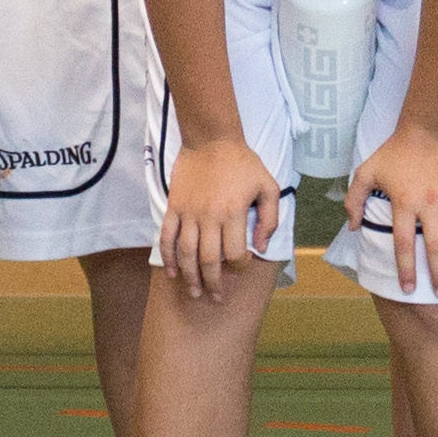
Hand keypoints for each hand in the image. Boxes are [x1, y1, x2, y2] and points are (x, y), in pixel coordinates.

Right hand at [159, 134, 285, 301]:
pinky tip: (172, 272)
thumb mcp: (268, 185)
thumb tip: (262, 247)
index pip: (236, 253)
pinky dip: (168, 257)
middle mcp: (210, 217)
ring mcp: (189, 213)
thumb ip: (270, 218)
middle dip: (214, 283)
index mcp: (234, 212)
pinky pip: (167, 237)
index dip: (240, 267)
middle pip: (209, 260)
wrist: (211, 138)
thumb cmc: (243, 162)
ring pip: (186, 253)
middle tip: (216, 298)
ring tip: (194, 292)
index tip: (241, 269)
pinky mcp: (174, 207)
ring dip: (190, 277)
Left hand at [354, 124, 437, 297]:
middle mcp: (428, 206)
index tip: (408, 289)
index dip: (406, 269)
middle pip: (435, 248)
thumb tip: (353, 227)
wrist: (428, 125)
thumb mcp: (367, 171)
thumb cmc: (396, 149)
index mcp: (403, 204)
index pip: (404, 245)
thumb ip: (354, 199)